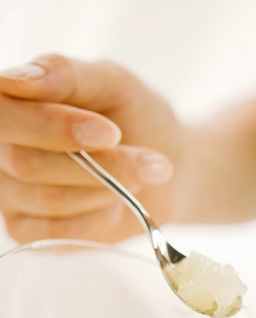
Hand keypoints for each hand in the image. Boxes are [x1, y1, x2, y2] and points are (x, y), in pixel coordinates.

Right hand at [0, 54, 181, 242]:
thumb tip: (15, 81)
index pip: (4, 116)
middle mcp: (1, 150)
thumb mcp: (113, 84)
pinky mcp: (30, 231)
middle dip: (98, 165)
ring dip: (107, 189)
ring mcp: (11, 194)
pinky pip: (60, 232)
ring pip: (50, 200)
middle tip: (150, 161)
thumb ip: (66, 75)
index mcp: (10, 104)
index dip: (54, 127)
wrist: (167, 165)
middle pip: (27, 164)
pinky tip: (117, 203)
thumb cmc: (135, 118)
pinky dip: (100, 217)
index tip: (110, 132)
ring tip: (142, 175)